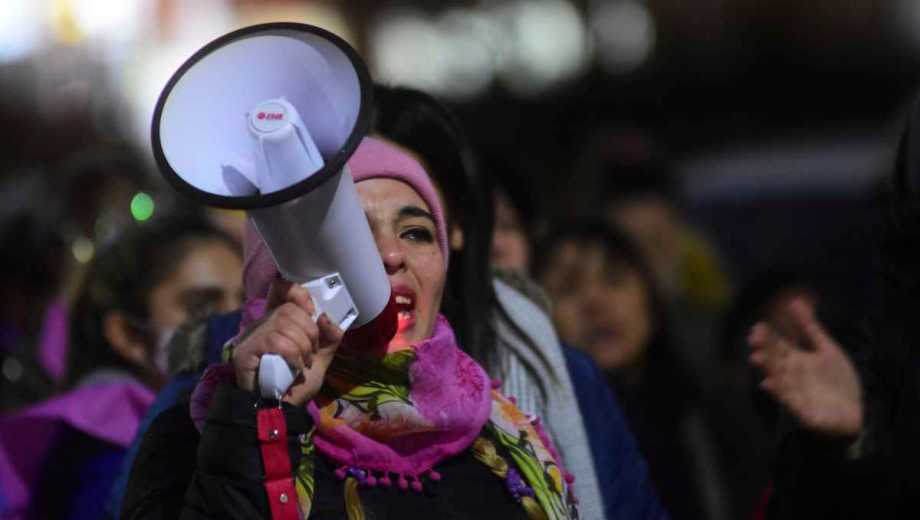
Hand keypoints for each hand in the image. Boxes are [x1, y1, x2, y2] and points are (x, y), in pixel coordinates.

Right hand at [232, 278, 342, 405]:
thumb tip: (326, 316)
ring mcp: (250, 337)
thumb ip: (328, 337)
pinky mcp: (244, 352)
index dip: (298, 293)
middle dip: (309, 331)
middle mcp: (261, 324)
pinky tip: (295, 368)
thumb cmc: (296, 384)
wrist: (280, 411)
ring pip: (283, 323)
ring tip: (303, 364)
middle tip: (312, 353)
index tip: (312, 309)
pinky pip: (274, 341)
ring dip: (303, 346)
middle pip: (288, 308)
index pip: (281, 289)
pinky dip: (292, 354)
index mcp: (278, 321)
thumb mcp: (320, 357)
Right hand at [748, 298, 863, 438]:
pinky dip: (777, 392)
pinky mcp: (800, 409)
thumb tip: (794, 300)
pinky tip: (767, 383)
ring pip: (777, 377)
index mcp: (797, 359)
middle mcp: (792, 374)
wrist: (855, 410)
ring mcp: (795, 391)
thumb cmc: (839, 379)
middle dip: (764, 350)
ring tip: (756, 358)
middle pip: (775, 360)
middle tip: (753, 339)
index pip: (779, 346)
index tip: (758, 327)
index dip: (769, 337)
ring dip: (767, 369)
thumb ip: (810, 327)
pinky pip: (786, 399)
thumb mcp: (826, 348)